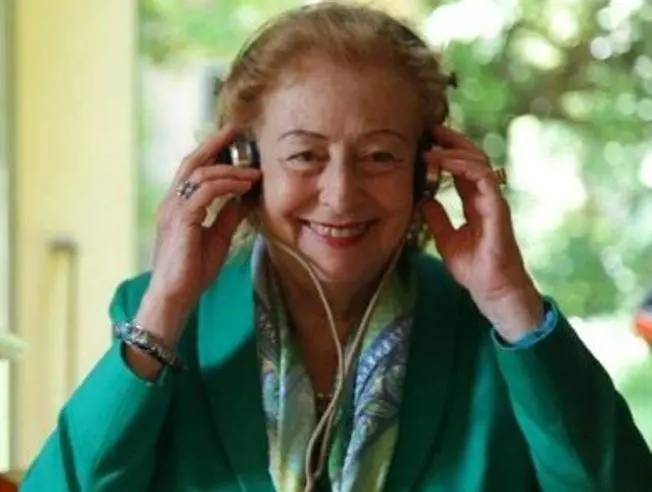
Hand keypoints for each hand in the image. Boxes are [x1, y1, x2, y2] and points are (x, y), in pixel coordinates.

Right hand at [136, 124, 261, 345]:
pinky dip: (227, 185)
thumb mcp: (218, 238)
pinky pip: (206, 192)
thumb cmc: (192, 271)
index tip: (232, 142)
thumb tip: (243, 199)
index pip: (193, 170)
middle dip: (214, 144)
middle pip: (192, 162)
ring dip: (230, 169)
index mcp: (178, 205)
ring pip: (201, 174)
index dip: (211, 153)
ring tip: (253, 171)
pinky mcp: (181, 219)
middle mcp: (172, 202)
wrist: (175, 295)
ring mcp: (173, 209)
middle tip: (236, 131)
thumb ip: (227, 217)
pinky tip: (244, 186)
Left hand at [420, 126, 542, 341]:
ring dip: (454, 151)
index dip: (445, 152)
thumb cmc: (474, 269)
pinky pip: (484, 179)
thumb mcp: (446, 240)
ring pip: (479, 162)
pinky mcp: (498, 209)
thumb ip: (437, 218)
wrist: (491, 291)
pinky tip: (446, 162)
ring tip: (431, 146)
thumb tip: (423, 200)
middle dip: (452, 140)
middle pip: (472, 157)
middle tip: (429, 129)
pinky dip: (465, 167)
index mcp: (474, 202)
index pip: (461, 168)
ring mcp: (494, 201)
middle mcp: (486, 197)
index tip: (425, 141)